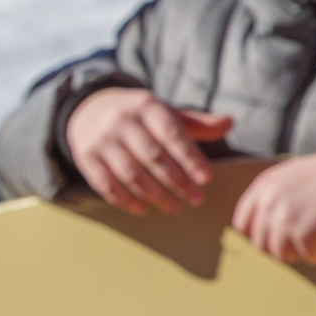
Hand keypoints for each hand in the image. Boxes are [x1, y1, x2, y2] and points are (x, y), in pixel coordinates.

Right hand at [63, 88, 232, 214]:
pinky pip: (107, 184)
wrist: (89, 110)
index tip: (206, 178)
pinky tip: (144, 209)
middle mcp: (121, 120)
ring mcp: (101, 140)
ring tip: (175, 208)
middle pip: (153, 156)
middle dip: (177, 181)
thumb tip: (229, 123)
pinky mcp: (86, 158)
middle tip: (197, 200)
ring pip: (131, 173)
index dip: (190, 157)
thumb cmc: (139, 116)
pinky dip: (126, 200)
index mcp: (146, 106)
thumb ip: (196, 123)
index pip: (171, 134)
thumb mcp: (165, 113)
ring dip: (155, 195)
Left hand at [232, 148, 315, 265]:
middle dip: (282, 245)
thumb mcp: (294, 177)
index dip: (259, 234)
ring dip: (301, 249)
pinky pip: (308, 257)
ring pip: (281, 255)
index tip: (276, 236)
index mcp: (264, 186)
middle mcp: (269, 203)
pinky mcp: (304, 237)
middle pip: (261, 245)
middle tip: (307, 234)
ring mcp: (285, 221)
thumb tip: (261, 229)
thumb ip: (274, 198)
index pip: (243, 224)